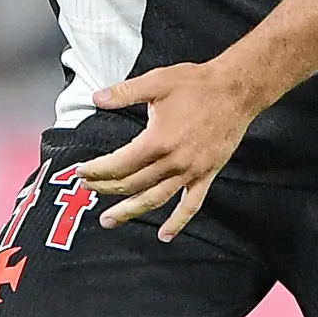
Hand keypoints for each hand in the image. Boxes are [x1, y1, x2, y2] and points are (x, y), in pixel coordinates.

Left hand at [76, 61, 261, 240]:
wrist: (236, 90)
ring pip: (155, 199)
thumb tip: (97, 98)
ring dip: (130, 212)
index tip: (81, 171)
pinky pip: (191, 205)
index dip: (97, 170)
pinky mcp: (206, 175)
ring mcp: (191, 172)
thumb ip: (124, 92)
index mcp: (157, 141)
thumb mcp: (156, 82)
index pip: (119, 164)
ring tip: (110, 220)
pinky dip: (177, 222)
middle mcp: (173, 162)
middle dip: (105, 187)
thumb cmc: (198, 84)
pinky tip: (165, 235)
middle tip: (87, 189)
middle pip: (132, 184)